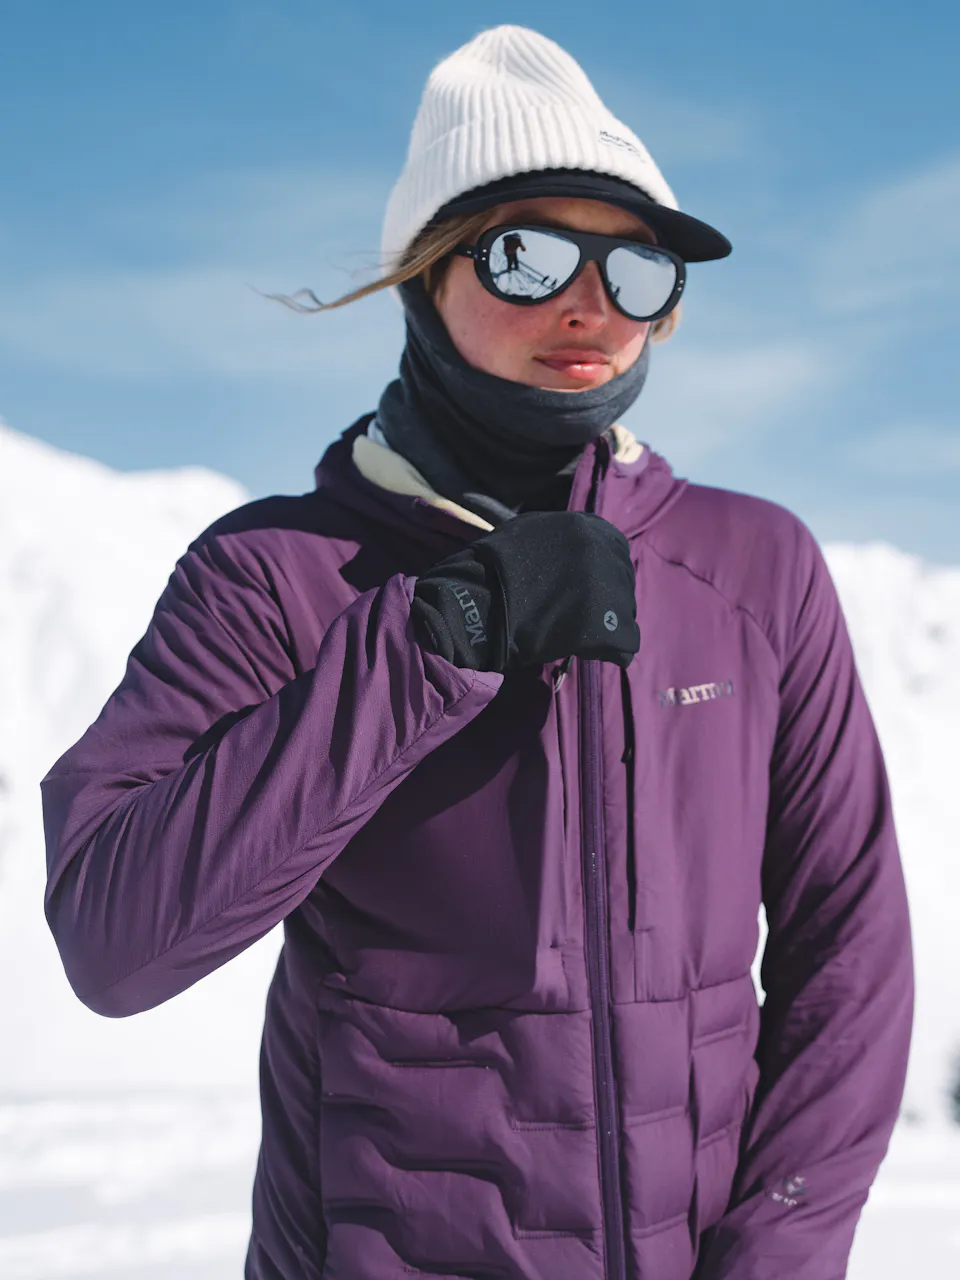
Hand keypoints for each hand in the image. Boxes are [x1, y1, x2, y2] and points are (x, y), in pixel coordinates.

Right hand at [411, 511, 639, 672]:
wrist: (477, 604)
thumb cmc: (492, 568)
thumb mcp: (526, 530)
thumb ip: (556, 534)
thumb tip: (572, 540)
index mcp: (587, 526)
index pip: (615, 548)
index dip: (603, 570)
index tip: (589, 586)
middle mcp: (603, 552)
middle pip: (623, 579)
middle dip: (609, 597)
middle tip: (587, 614)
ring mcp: (607, 588)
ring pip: (626, 610)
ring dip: (609, 622)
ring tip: (584, 634)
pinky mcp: (606, 625)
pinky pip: (626, 642)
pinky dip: (612, 650)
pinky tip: (591, 652)